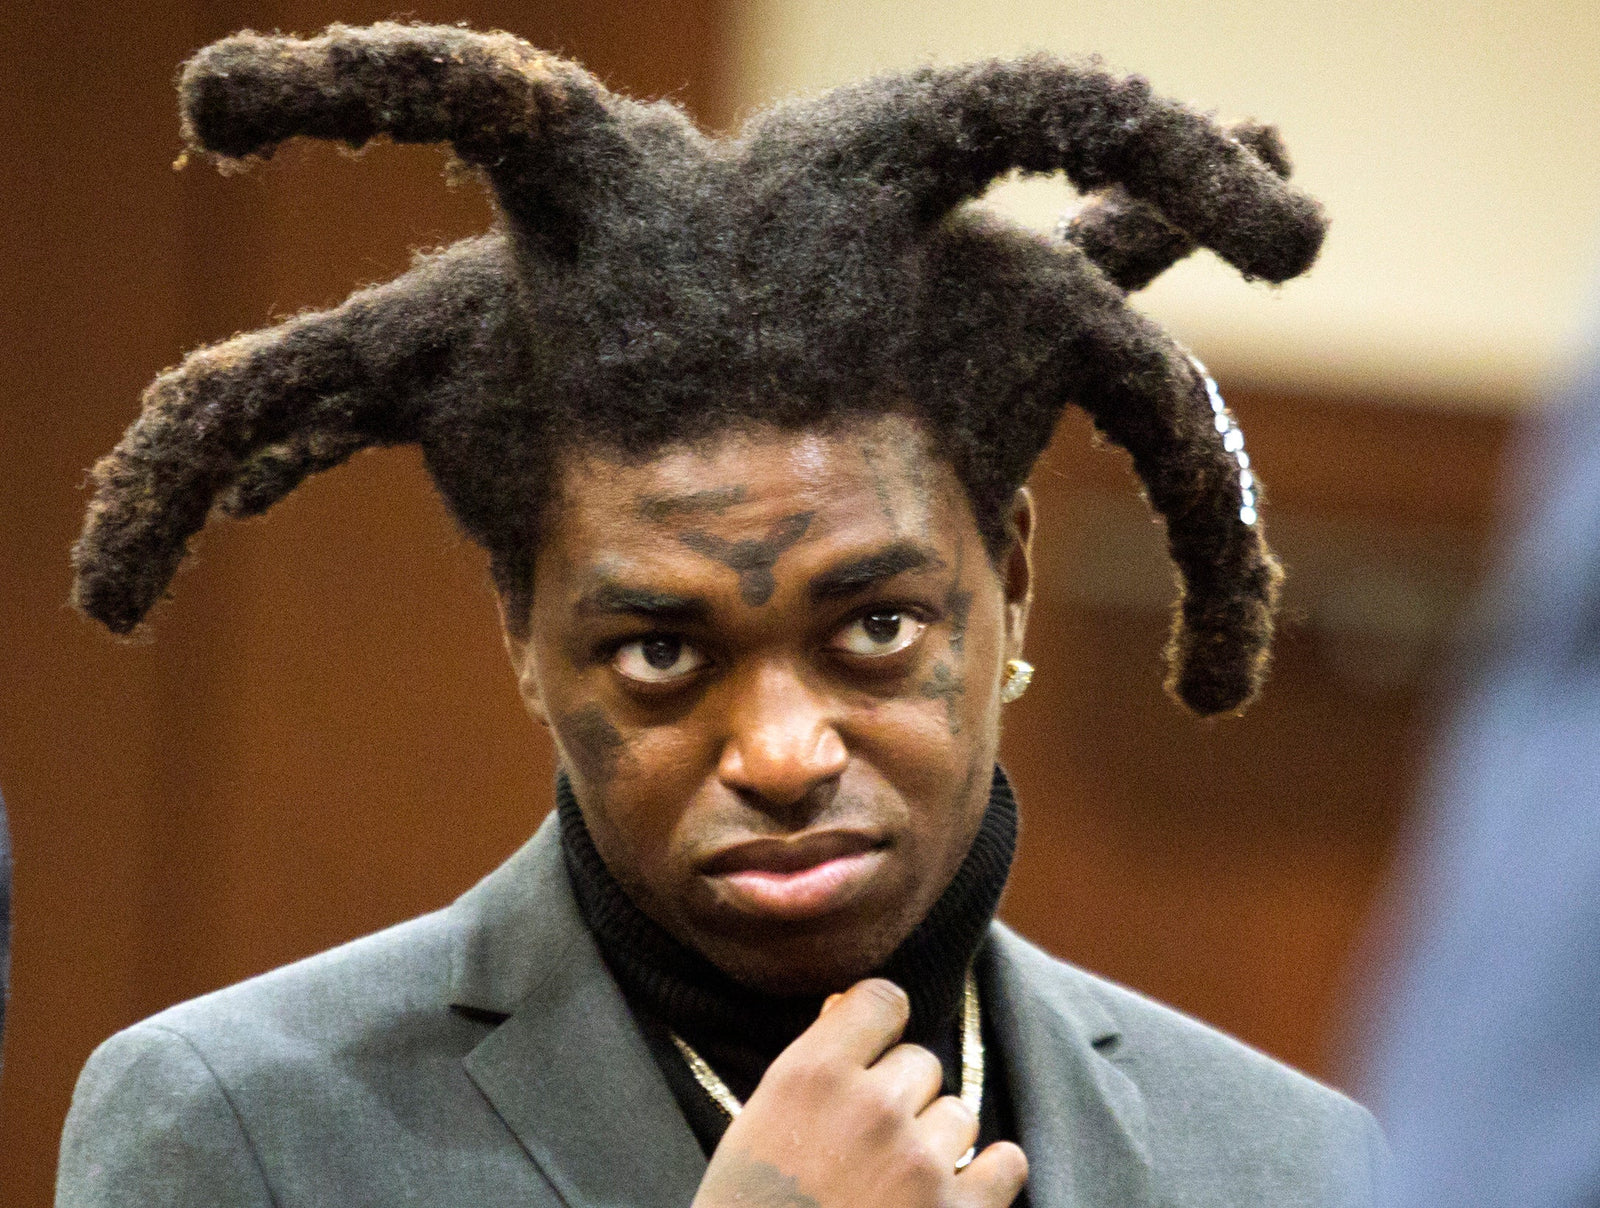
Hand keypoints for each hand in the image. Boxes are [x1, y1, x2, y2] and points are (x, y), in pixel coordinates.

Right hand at [691, 979, 1027, 1207]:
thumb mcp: (760, 1123)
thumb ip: (812, 1065)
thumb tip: (846, 1004)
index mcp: (813, 1075)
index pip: (882, 1001)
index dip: (880, 1027)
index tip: (875, 1052)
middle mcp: (872, 1107)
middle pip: (921, 1063)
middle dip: (900, 1099)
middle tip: (867, 1148)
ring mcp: (920, 1162)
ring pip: (959, 1114)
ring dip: (935, 1144)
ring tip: (896, 1185)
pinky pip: (1006, 1164)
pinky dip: (987, 1178)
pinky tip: (957, 1194)